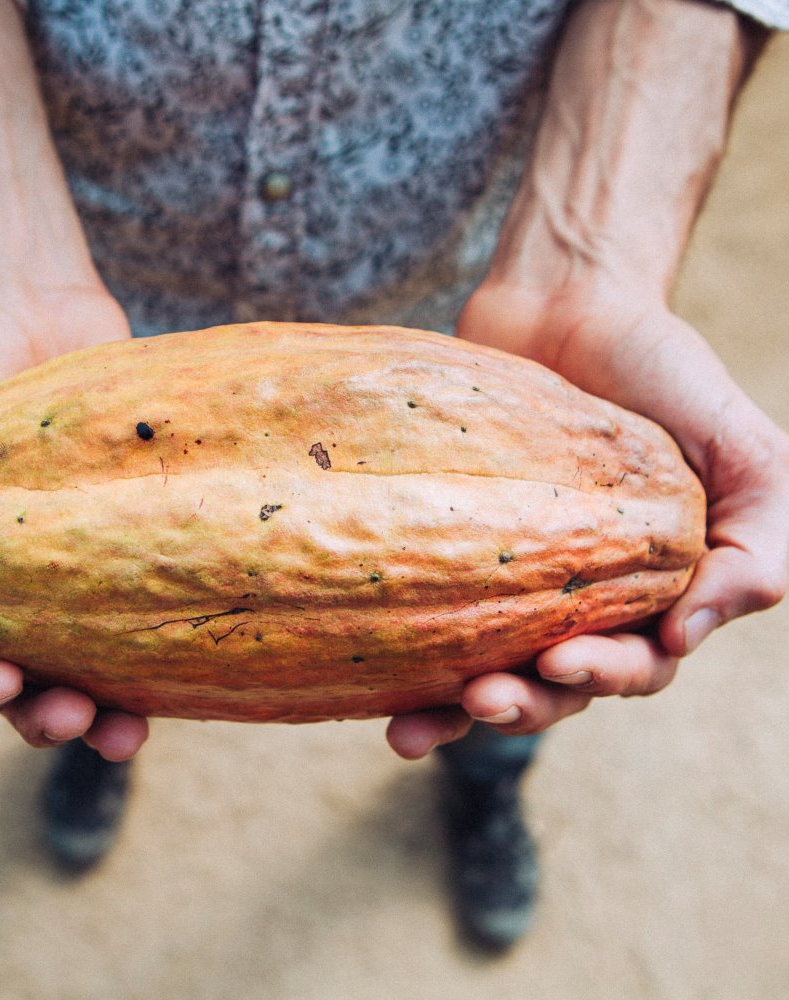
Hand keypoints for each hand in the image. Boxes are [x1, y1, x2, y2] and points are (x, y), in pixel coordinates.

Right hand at [0, 269, 147, 760]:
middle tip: (75, 717)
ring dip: (104, 708)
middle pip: (23, 684)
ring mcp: (73, 565)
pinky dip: (158, 649)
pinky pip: (146, 603)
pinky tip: (181, 673)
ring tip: (125, 731)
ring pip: (88, 662)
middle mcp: (4, 590)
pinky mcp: (129, 536)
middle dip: (41, 715)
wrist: (22, 298)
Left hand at [385, 279, 788, 758]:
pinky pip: (429, 615)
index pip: (636, 664)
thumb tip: (688, 634)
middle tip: (485, 697)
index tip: (565, 660)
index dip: (606, 677)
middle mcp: (579, 595)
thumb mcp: (747, 453)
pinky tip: (375, 695)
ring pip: (487, 667)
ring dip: (455, 712)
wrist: (569, 305)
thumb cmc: (663, 373)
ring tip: (414, 730)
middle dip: (523, 704)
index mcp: (650, 589)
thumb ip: (759, 543)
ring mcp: (510, 576)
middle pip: (555, 684)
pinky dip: (405, 663)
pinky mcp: (452, 548)